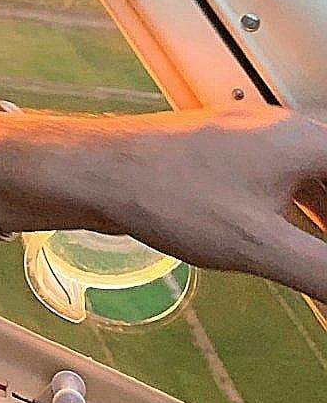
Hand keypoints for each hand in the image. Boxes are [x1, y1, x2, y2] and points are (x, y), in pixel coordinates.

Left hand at [0, 106, 326, 299]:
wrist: (99, 171)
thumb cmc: (163, 190)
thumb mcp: (260, 247)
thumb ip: (323, 273)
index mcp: (300, 138)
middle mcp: (281, 129)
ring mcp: (253, 140)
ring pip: (315, 177)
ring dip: (326, 215)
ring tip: (322, 262)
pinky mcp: (231, 156)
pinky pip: (288, 182)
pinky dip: (307, 214)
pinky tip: (302, 246)